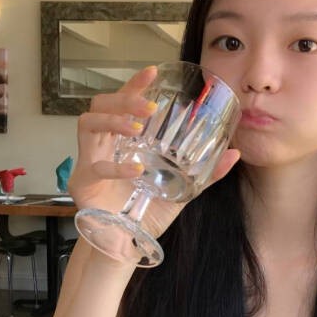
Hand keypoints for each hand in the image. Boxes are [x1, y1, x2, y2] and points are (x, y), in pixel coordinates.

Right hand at [68, 66, 239, 238]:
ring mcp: (89, 162)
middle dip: (123, 99)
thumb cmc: (147, 215)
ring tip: (137, 129)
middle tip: (148, 107)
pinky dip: (115, 166)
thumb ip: (205, 174)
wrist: (127, 245)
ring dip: (113, 121)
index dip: (134, 85)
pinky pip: (94, 166)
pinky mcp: (82, 184)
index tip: (152, 71)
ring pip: (88, 124)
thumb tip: (234, 154)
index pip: (123, 104)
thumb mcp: (181, 191)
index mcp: (123, 142)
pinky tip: (134, 170)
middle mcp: (103, 146)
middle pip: (100, 105)